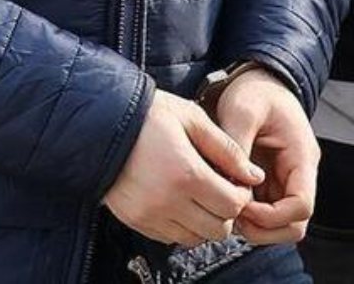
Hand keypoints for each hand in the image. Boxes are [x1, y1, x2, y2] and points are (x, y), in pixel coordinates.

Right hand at [105, 91, 265, 246]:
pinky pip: (171, 238)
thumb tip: (254, 176)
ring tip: (199, 195)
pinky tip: (179, 201)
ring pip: (195, 238)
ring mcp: (150, 214)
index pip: (233, 205)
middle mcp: (168, 200)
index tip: (235, 180)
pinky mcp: (136, 220)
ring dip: (204, 221)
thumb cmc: (147, 114)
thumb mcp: (191, 118)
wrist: (99, 123)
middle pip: (218, 228)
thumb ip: (227, 149)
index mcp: (187, 173)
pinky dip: (182, 226)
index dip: (242, 195)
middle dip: (226, 211)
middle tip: (220, 190)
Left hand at [213, 69, 318, 244]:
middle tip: (232, 216)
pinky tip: (225, 200)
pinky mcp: (270, 182)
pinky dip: (248, 215)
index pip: (301, 206)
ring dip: (255, 226)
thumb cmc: (254, 92)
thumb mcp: (243, 110)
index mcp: (301, 157)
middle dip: (264, 229)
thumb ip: (237, 145)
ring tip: (226, 209)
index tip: (241, 205)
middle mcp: (299, 174)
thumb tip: (231, 182)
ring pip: (281, 224)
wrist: (258, 81)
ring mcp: (286, 180)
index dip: (271, 216)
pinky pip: (265, 212)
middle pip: (294, 224)